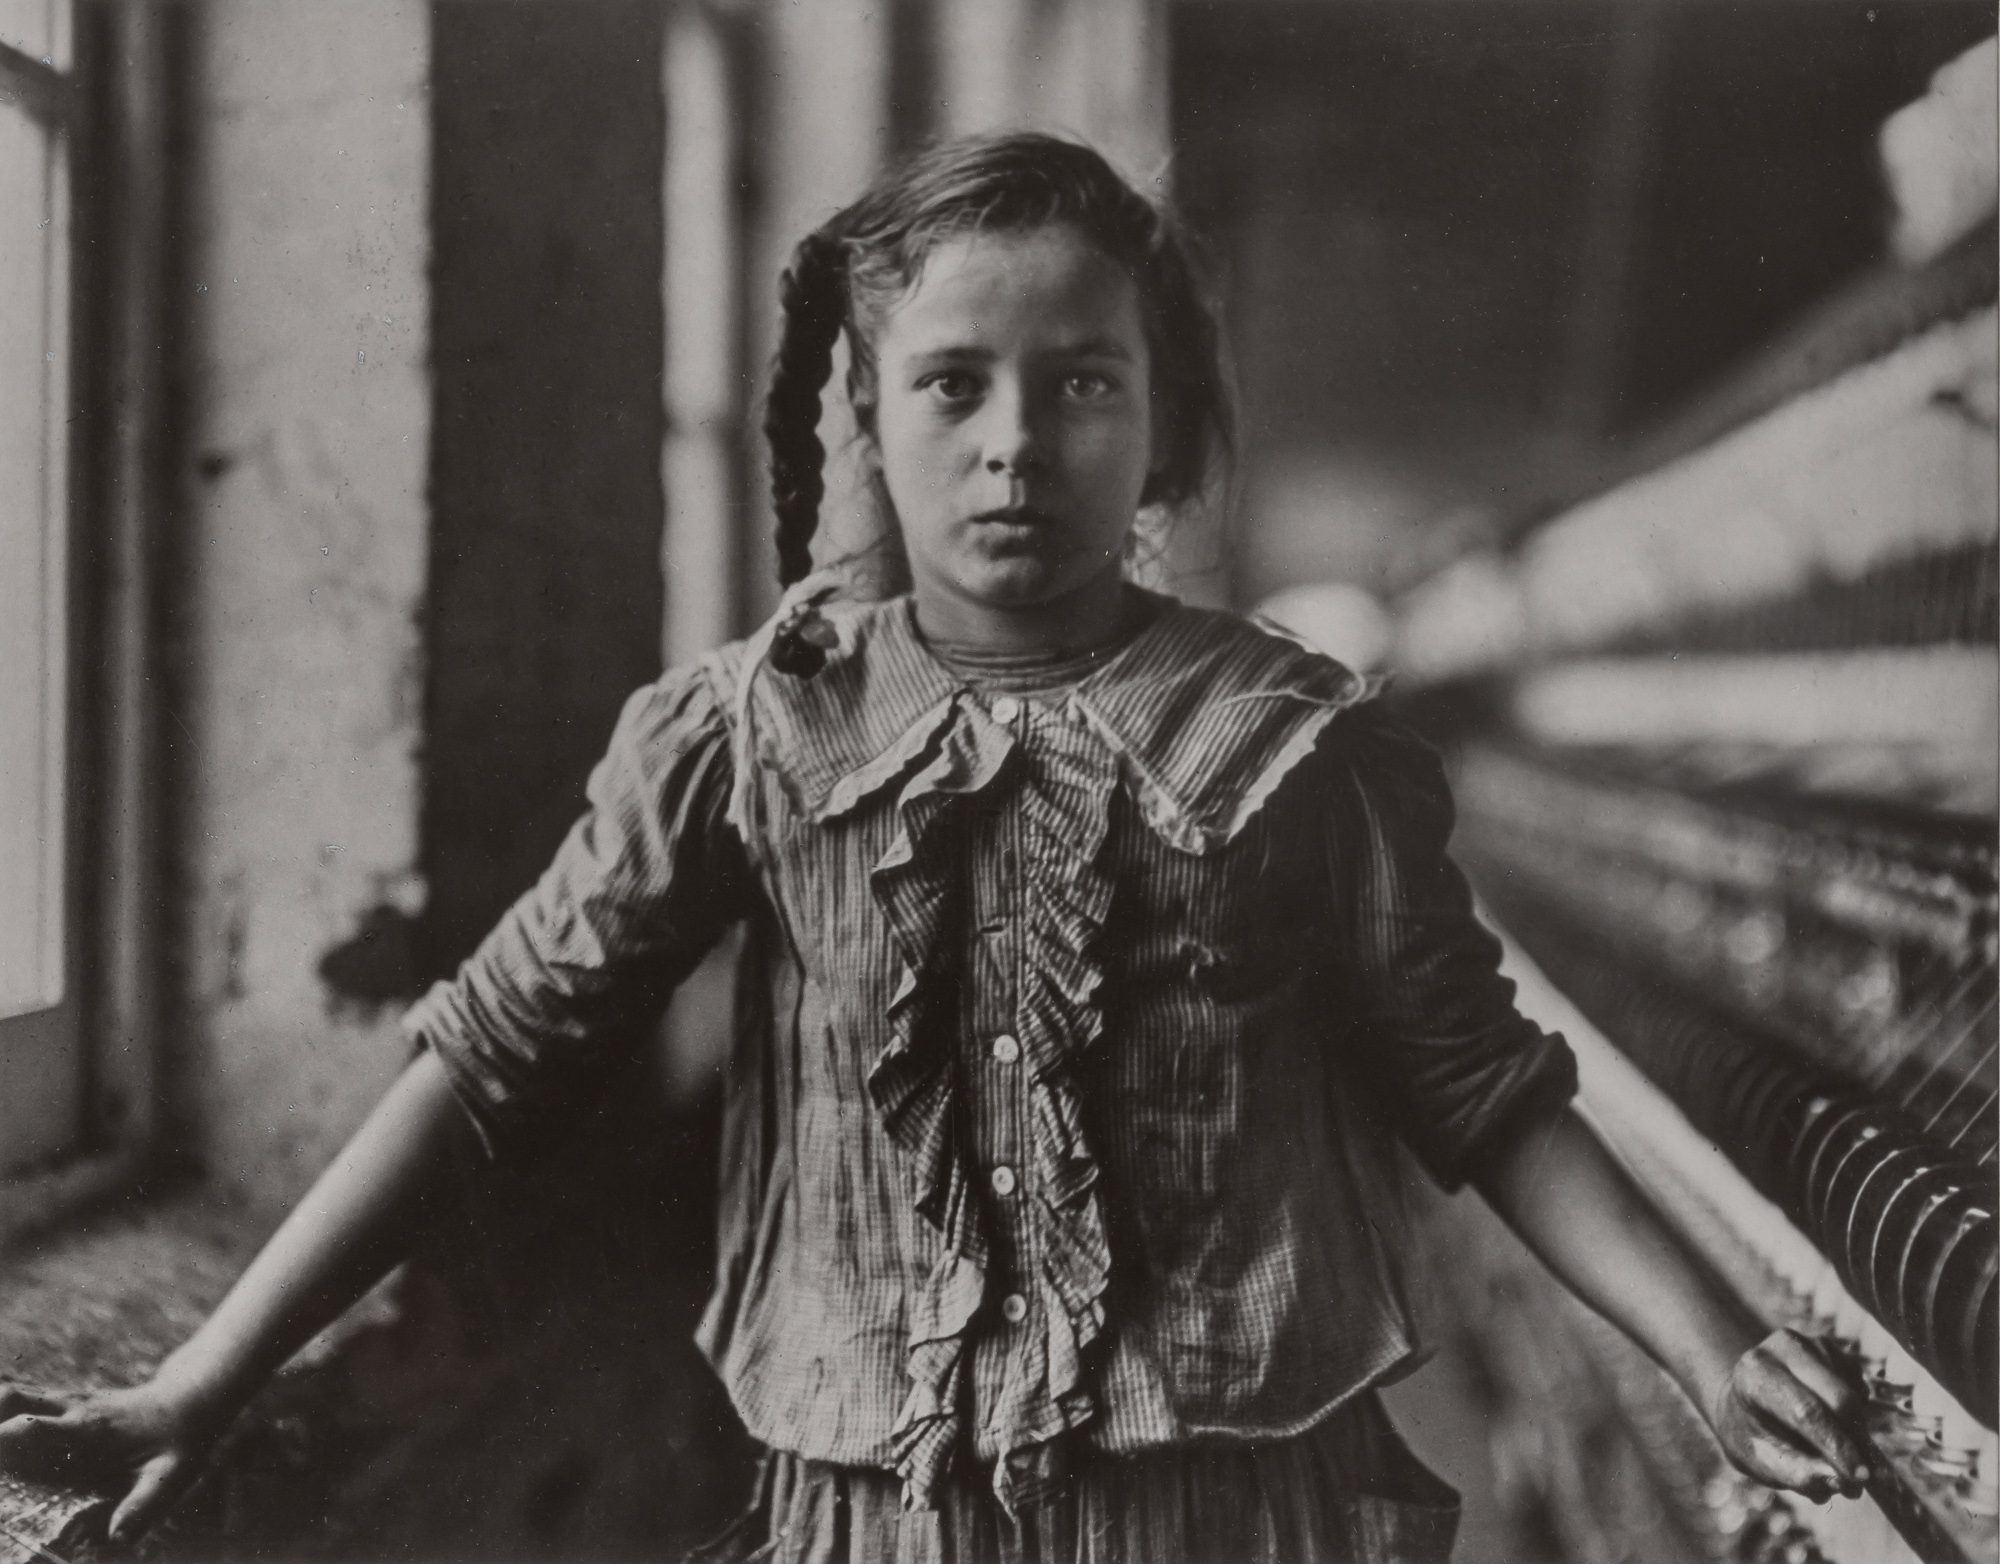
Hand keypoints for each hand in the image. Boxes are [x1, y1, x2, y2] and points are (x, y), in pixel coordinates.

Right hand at [0, 1379, 222, 1541]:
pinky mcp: (66, 1403)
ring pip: (15, 1395)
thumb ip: (145, 1505)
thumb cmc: (179, 1443)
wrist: (191, 1402)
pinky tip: (7, 1444)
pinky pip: (25, 1402)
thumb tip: (117, 1537)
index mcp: (90, 1430)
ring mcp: (68, 1401)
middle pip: (13, 1399)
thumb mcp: (171, 1476)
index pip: (33, 1429)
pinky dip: (4, 1417)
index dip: (2, 1441)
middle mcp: (72, 1409)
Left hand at [1705, 1328, 1870, 1503]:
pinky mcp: (1832, 1349)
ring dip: (1854, 1432)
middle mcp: (1782, 1348)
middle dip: (1854, 1442)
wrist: (1746, 1401)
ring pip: (1854, 1396)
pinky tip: (1829, 1422)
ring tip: (1832, 1450)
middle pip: (1839, 1399)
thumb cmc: (1753, 1435)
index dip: (1836, 1445)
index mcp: (1754, 1374)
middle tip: (1858, 1479)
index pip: (1804, 1410)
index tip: (1859, 1478)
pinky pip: (1858, 1390)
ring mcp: (1809, 1343)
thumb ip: (1799, 1473)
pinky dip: (1854, 1416)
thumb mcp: (1763, 1461)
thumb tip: (1841, 1482)